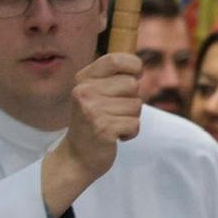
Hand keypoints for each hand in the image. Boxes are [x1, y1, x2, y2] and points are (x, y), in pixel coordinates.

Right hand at [42, 52, 143, 212]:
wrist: (76, 157)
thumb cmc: (92, 123)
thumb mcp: (94, 94)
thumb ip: (112, 79)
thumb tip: (140, 67)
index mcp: (83, 79)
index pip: (116, 59)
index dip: (134, 66)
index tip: (135, 75)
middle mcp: (84, 92)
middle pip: (132, 84)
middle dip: (131, 100)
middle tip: (114, 113)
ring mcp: (92, 111)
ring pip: (136, 105)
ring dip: (131, 118)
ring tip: (113, 125)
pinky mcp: (103, 129)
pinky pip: (135, 124)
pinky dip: (130, 132)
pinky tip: (115, 136)